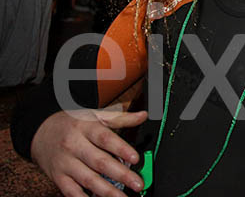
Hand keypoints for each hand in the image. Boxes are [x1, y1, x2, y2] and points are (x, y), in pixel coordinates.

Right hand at [31, 108, 147, 196]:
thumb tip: (143, 116)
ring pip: (87, 179)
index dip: (121, 149)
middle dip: (121, 174)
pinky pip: (71, 191)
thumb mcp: (95, 115)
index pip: (105, 138)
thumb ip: (120, 118)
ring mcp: (65, 163)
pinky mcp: (58, 177)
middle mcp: (74, 146)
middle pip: (99, 162)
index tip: (135, 158)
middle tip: (138, 183)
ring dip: (107, 191)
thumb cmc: (72, 124)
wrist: (41, 131)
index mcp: (86, 128)